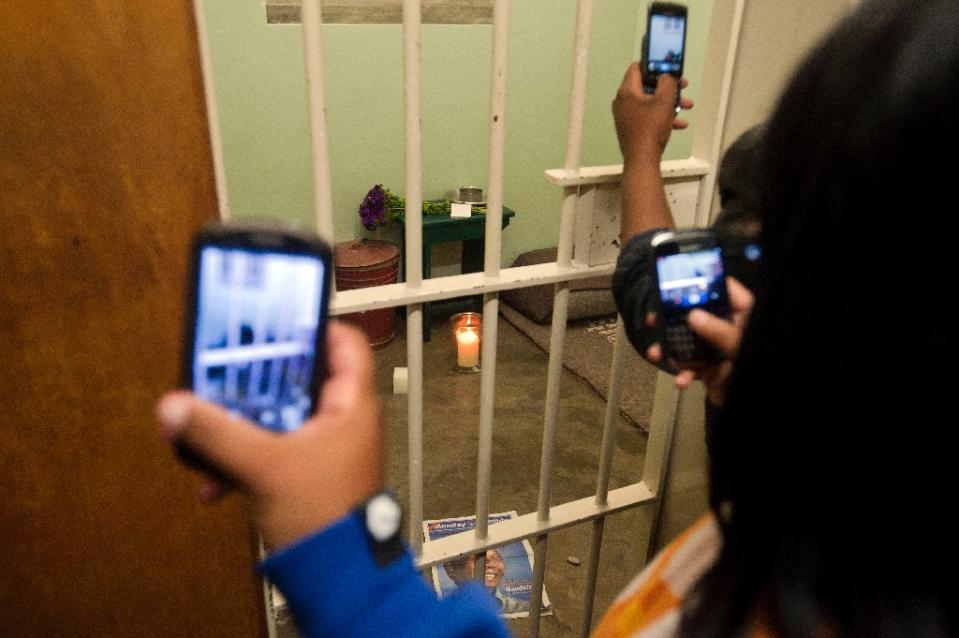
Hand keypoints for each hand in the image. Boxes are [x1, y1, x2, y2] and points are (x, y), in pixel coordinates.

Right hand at [156, 322, 383, 548]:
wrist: (334, 576)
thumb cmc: (326, 520)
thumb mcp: (263, 466)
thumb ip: (216, 433)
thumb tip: (177, 406)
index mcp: (351, 406)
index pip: (344, 342)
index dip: (312, 325)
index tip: (275, 320)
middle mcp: (341, 421)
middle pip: (299, 378)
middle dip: (257, 382)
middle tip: (227, 373)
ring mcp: (324, 447)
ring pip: (279, 416)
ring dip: (243, 424)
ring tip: (213, 425)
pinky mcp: (305, 471)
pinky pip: (271, 449)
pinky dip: (244, 457)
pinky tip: (215, 477)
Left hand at [612, 63, 693, 165]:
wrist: (642, 160)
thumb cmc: (651, 128)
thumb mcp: (664, 101)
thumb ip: (667, 82)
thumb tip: (666, 75)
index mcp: (627, 91)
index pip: (637, 67)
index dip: (654, 63)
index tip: (668, 66)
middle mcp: (623, 101)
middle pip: (647, 85)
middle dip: (668, 86)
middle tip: (683, 85)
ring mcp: (626, 115)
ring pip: (650, 102)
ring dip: (669, 102)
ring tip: (687, 106)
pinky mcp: (631, 127)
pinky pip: (648, 116)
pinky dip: (663, 116)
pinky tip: (680, 124)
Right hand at [646, 277, 753, 405]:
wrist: (760, 406)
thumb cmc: (762, 367)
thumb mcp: (741, 345)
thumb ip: (719, 331)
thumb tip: (693, 315)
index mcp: (742, 316)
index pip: (725, 290)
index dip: (705, 282)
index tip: (681, 281)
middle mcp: (727, 328)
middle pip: (697, 315)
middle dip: (673, 318)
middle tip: (653, 317)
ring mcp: (715, 349)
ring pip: (687, 343)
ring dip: (668, 350)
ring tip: (655, 353)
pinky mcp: (709, 370)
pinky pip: (690, 368)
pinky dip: (682, 375)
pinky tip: (681, 382)